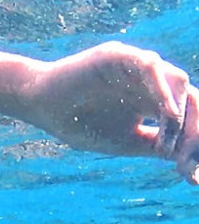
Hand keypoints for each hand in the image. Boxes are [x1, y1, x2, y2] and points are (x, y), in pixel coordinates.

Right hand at [24, 42, 198, 180]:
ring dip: (179, 109)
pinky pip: (150, 66)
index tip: (189, 168)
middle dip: (191, 125)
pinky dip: (162, 87)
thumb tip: (183, 157)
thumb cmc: (76, 124)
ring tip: (173, 135)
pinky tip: (167, 111)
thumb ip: (153, 144)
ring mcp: (136, 67)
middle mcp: (149, 82)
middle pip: (187, 97)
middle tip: (189, 151)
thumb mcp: (123, 141)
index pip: (182, 114)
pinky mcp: (120, 55)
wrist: (39, 105)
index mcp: (150, 100)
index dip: (190, 137)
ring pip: (176, 80)